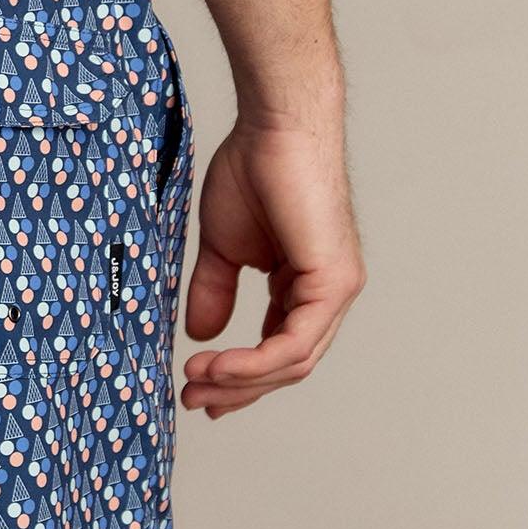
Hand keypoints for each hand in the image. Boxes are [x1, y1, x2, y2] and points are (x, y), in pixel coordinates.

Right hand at [182, 109, 364, 416]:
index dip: (238, 378)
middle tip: (191, 399)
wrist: (274, 129)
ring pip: (293, 362)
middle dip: (236, 389)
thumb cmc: (254, 170)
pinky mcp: (334, 283)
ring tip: (196, 382)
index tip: (198, 391)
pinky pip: (295, 343)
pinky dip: (255, 362)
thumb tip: (200, 335)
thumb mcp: (223, 247)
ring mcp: (336, 291)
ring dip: (240, 380)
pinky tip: (219, 365)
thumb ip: (214, 290)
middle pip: (287, 366)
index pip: (277, 350)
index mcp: (303, 287)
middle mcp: (326, 295)